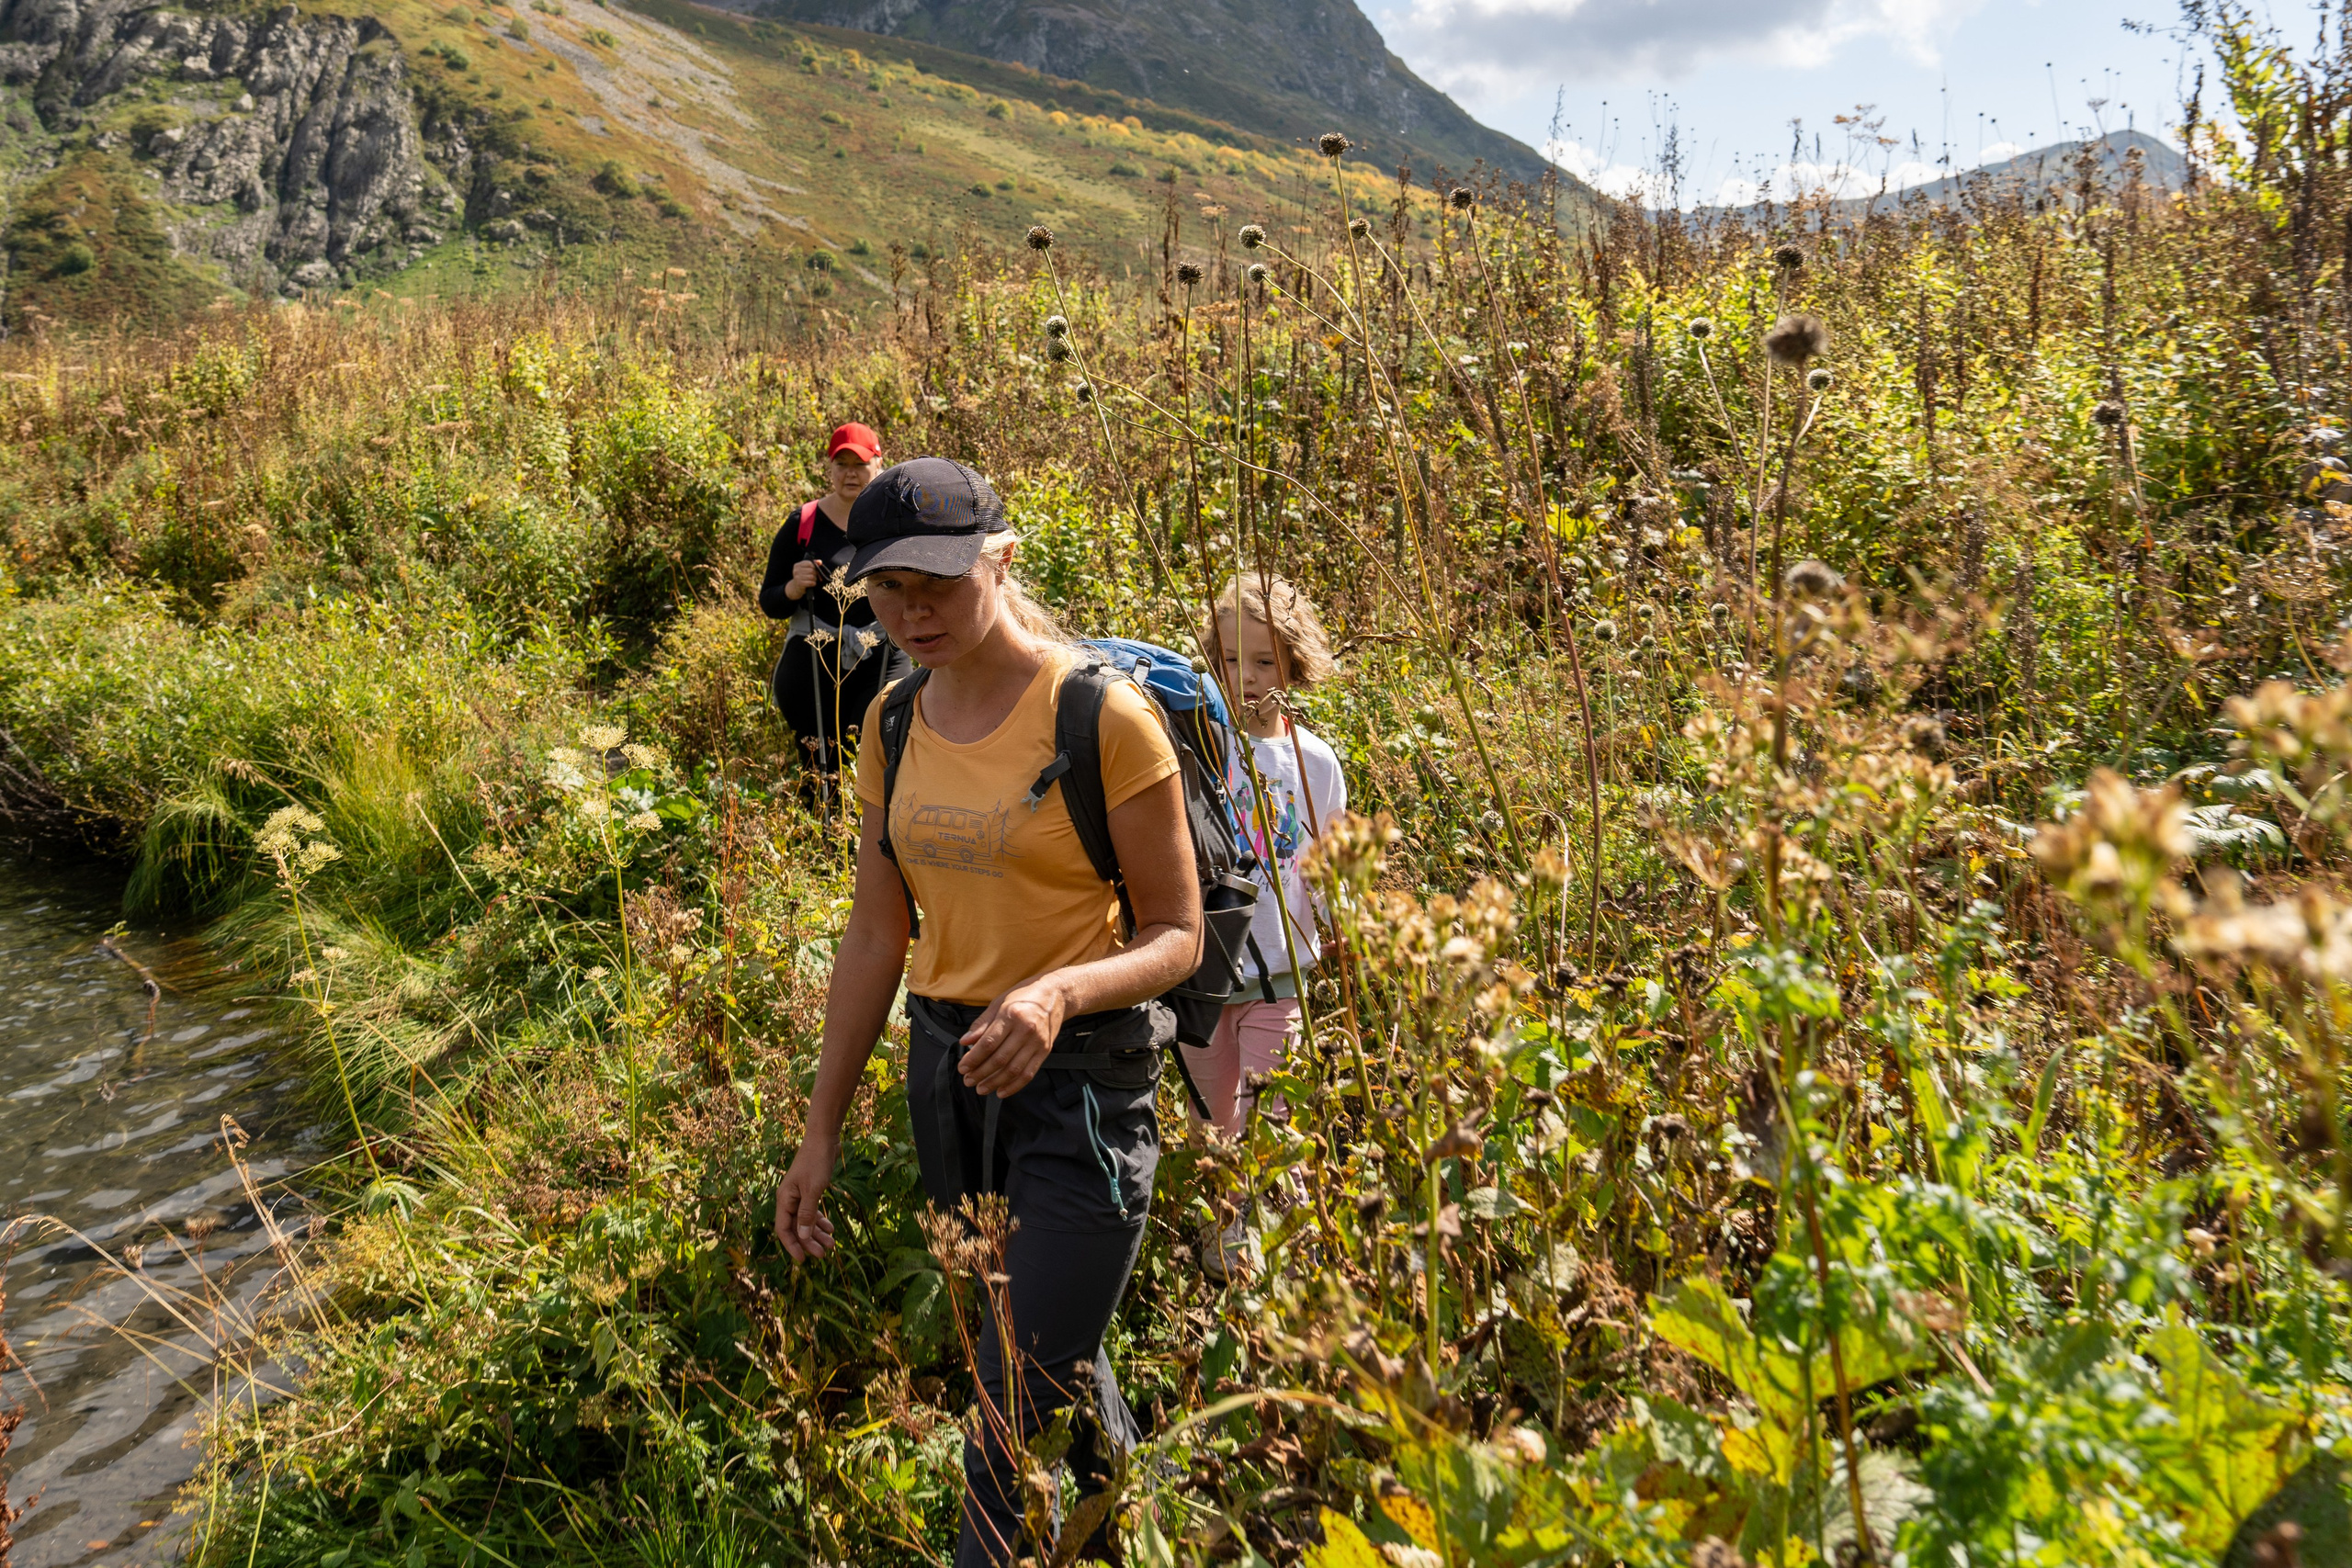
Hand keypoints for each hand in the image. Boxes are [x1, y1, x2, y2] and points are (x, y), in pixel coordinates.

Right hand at [773, 1135, 839, 1260]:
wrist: (823, 1139)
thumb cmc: (816, 1162)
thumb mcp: (813, 1189)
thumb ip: (807, 1213)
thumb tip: (802, 1236)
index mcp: (785, 1200)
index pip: (783, 1229)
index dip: (792, 1246)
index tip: (803, 1260)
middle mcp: (789, 1200)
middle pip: (796, 1228)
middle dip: (809, 1242)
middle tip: (824, 1254)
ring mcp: (799, 1196)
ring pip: (805, 1221)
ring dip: (817, 1233)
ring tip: (832, 1244)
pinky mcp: (809, 1191)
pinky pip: (812, 1212)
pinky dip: (820, 1221)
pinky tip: (831, 1229)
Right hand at [782, 559, 821, 600]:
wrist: (796, 587)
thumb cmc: (803, 576)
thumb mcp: (806, 569)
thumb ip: (813, 564)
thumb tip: (820, 562)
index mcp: (797, 565)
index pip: (809, 563)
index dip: (814, 567)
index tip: (815, 570)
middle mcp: (796, 571)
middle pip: (811, 570)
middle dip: (815, 574)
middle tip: (815, 576)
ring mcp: (797, 577)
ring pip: (812, 577)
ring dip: (815, 579)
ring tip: (814, 580)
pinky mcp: (800, 584)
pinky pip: (811, 582)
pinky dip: (814, 583)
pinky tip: (812, 584)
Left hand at [958, 977, 1068, 1096]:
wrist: (1056, 994)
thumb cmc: (1025, 996)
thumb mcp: (999, 1003)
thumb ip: (982, 1023)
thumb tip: (965, 1041)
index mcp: (1011, 1015)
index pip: (988, 1043)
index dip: (973, 1058)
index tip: (963, 1067)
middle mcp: (1026, 1030)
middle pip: (999, 1059)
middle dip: (980, 1073)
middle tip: (968, 1080)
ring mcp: (1037, 1042)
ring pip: (1013, 1070)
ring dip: (994, 1082)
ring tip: (981, 1088)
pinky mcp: (1045, 1051)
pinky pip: (1028, 1073)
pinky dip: (1014, 1086)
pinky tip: (1001, 1091)